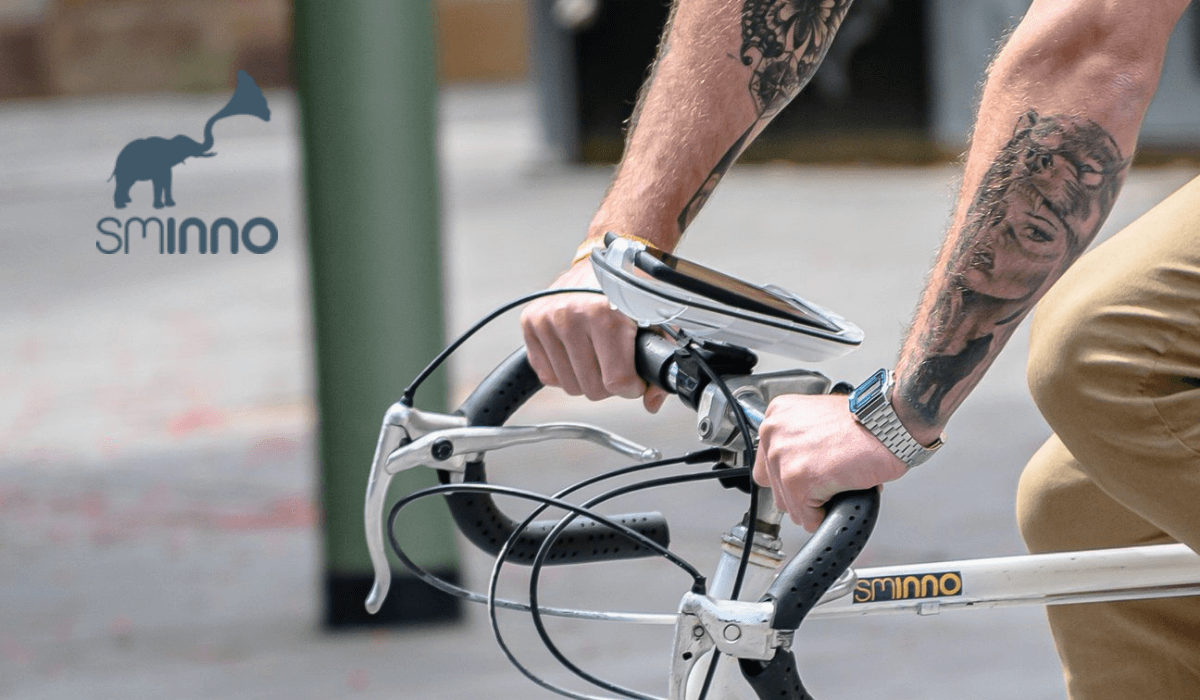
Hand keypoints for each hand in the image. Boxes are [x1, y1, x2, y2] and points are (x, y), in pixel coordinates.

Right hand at [519, 260, 668, 411]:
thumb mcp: (655, 322)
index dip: (630, 388)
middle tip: (616, 364)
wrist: (606, 259)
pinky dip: (563, 371)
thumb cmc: (630, 289)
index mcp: (604, 313)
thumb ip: (658, 363)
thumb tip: (651, 400)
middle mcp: (571, 314)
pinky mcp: (531, 321)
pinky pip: (546, 374)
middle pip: (591, 388)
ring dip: (585, 378)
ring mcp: (547, 319)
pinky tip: (577, 352)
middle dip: (609, 384)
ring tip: (597, 356)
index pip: (616, 381)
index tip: (634, 379)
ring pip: (569, 385)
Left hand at [752, 394, 907, 531]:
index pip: (767, 461)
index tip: (806, 476)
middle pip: (775, 486)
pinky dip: (825, 516)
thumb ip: (801, 440)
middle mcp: (773, 432)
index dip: (790, 474)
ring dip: (815, 504)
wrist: (887, 425)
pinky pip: (807, 517)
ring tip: (837, 486)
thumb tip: (797, 466)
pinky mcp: (797, 480)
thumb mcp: (821, 419)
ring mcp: (782, 457)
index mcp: (778, 415)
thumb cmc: (865, 422)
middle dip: (802, 492)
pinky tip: (840, 497)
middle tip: (828, 481)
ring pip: (789, 504)